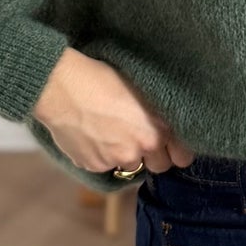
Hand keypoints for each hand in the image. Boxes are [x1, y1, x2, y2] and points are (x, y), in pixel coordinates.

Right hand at [33, 48, 194, 178]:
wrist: (62, 86)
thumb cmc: (102, 78)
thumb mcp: (142, 89)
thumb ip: (159, 114)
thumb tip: (168, 127)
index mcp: (159, 128)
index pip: (183, 158)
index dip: (175, 150)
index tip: (168, 144)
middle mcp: (141, 149)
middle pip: (159, 167)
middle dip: (152, 156)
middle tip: (138, 137)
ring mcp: (117, 160)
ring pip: (130, 166)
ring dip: (124, 155)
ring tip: (110, 131)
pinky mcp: (94, 166)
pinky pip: (104, 166)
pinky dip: (100, 155)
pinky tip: (92, 134)